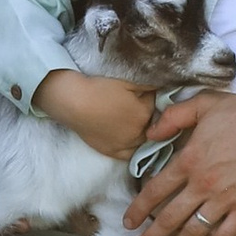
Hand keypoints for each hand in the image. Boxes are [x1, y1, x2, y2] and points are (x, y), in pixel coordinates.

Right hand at [35, 70, 154, 158]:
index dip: (148, 96)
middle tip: (134, 105)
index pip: (155, 103)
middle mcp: (138, 132)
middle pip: (151, 123)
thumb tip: (161, 87)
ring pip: (143, 140)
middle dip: (147, 114)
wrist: (74, 102)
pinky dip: (132, 148)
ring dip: (142, 132)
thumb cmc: (99, 89)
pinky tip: (130, 140)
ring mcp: (125, 145)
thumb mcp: (127, 81)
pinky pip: (129, 154)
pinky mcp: (112, 152)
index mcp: (144, 113)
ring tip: (132, 121)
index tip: (141, 92)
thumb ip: (147, 85)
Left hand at [125, 72, 235, 235]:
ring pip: (194, 231)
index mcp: (190, 160)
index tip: (128, 223)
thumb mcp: (204, 104)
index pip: (155, 191)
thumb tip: (150, 133)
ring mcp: (226, 200)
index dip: (139, 209)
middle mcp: (203, 185)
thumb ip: (173, 117)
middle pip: (169, 218)